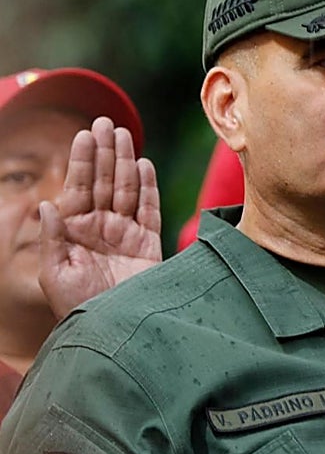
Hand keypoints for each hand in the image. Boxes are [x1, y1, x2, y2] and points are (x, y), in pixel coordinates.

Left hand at [38, 118, 162, 319]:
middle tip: (106, 122)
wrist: (114, 331)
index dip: (82, 160)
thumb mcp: (53, 274)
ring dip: (126, 161)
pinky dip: (149, 188)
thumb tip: (47, 204)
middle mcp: (101, 227)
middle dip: (105, 151)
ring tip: (124, 135)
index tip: (84, 134)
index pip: (79, 187)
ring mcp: (126, 234)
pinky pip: (149, 210)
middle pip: (105, 181)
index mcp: (75, 230)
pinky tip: (144, 166)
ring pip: (127, 189)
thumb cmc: (78, 308)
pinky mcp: (149, 244)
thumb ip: (52, 239)